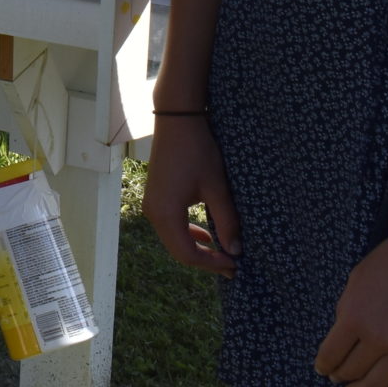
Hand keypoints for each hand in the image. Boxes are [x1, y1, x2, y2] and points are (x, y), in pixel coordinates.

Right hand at [143, 114, 241, 274]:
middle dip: (205, 260)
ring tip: (222, 252)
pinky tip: (206, 234)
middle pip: (178, 251)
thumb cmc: (197, 151)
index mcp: (165, 213)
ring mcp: (152, 205)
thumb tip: (235, 251)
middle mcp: (153, 213)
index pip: (187, 254)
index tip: (235, 265)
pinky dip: (188, 234)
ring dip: (197, 249)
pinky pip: (170, 226)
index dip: (211, 264)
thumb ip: (226, 221)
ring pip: (174, 240)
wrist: (177, 121)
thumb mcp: (216, 187)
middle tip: (232, 265)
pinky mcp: (156, 197)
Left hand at [312, 240, 387, 386]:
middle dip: (341, 377)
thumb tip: (344, 335)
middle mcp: (377, 339)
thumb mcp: (355, 282)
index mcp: (353, 318)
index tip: (322, 369)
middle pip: (353, 370)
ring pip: (379, 382)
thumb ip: (348, 311)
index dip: (324, 365)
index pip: (331, 354)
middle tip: (337, 380)